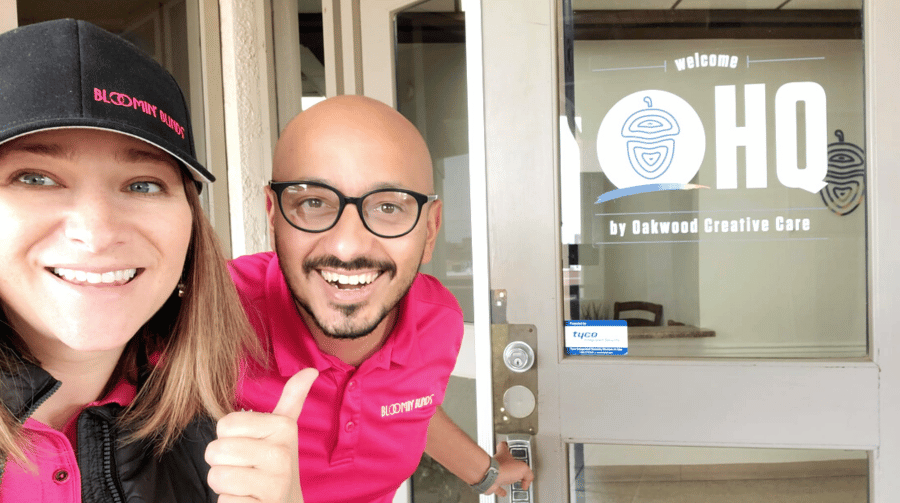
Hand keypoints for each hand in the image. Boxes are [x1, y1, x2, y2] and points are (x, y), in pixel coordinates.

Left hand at [205, 368, 317, 502]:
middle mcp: (282, 454)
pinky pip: (223, 501)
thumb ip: (293, 398)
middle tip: (246, 469)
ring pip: (216, 476)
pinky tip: (248, 500)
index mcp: (284, 428)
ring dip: (224, 485)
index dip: (229, 438)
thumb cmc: (275, 465)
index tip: (250, 446)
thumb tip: (311, 370)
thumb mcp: (285, 431)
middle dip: (223, 463)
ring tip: (246, 485)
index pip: (225, 424)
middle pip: (216, 450)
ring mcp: (274, 484)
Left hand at [484, 441, 534, 496]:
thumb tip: (528, 480)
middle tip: (515, 467)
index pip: (503, 446)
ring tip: (511, 480)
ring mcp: (492, 471)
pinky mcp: (490, 481)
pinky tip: (503, 491)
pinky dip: (500, 489)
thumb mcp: (523, 468)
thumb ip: (528, 474)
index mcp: (503, 454)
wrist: (489, 477)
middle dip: (508, 463)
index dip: (507, 445)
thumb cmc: (502, 468)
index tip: (510, 446)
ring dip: (505, 476)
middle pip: (502, 459)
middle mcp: (497, 461)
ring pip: (499, 472)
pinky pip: (495, 485)